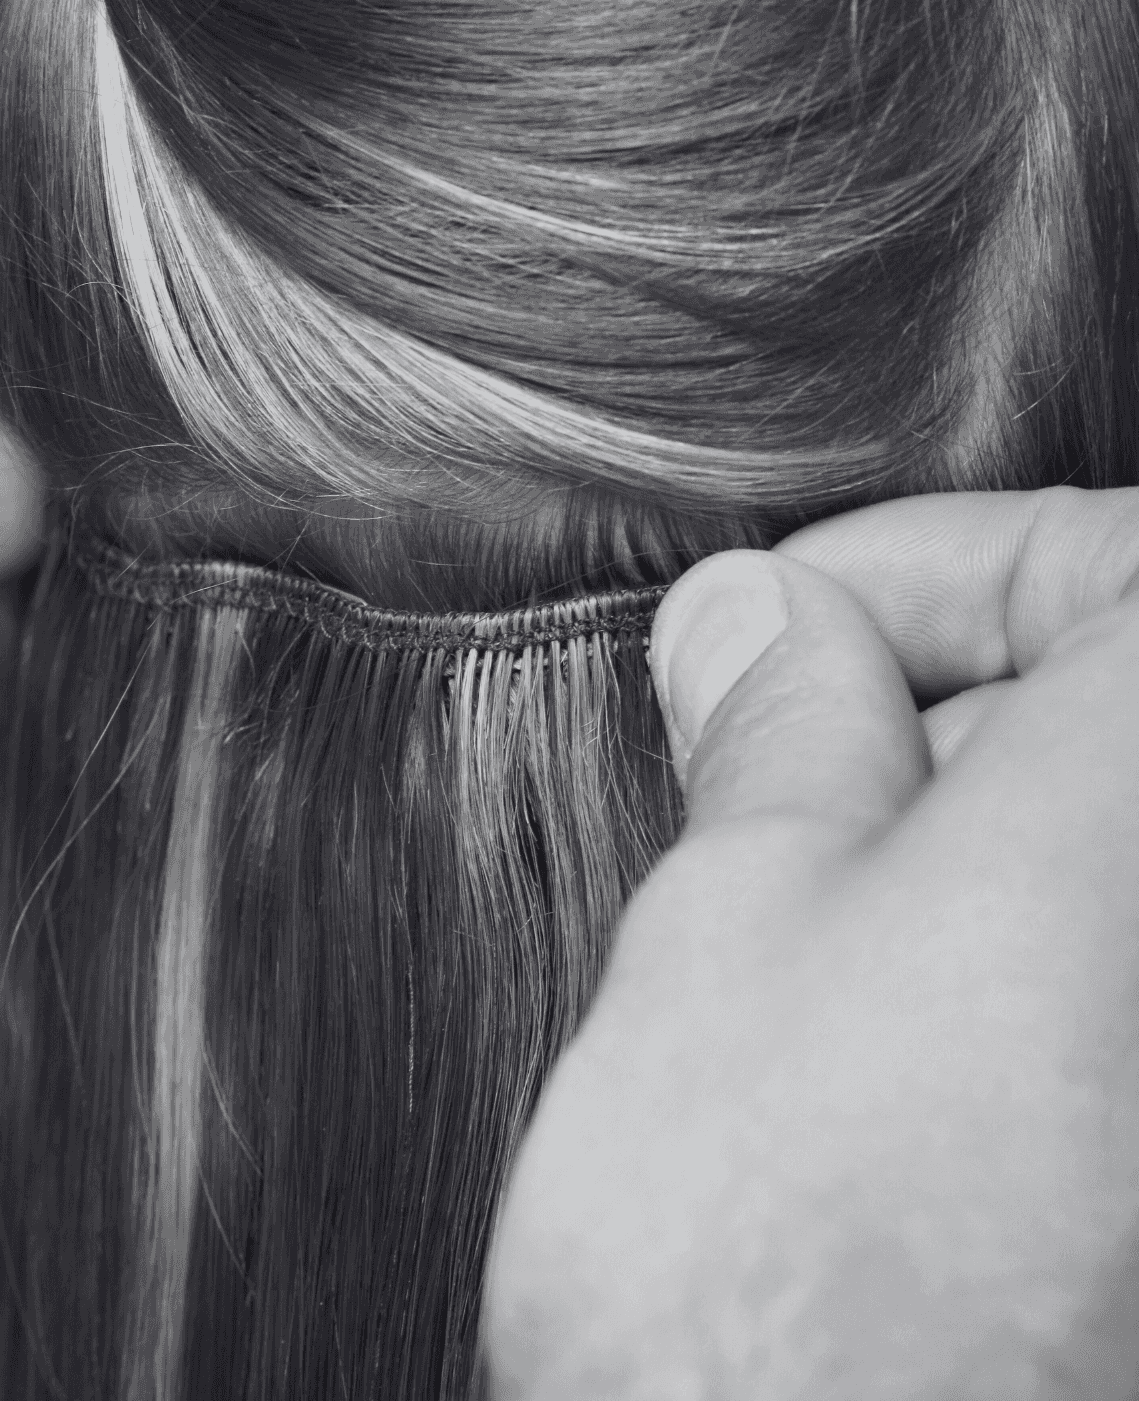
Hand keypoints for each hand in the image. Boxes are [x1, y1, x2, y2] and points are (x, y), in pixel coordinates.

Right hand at [485, 487, 1138, 1399]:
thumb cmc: (781, 1282)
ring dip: (958, 849)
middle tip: (756, 763)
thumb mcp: (731, 919)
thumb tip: (757, 626)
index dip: (904, 571)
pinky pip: (1095, 1005)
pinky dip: (1017, 976)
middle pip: (1112, 711)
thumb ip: (776, 730)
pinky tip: (894, 1049)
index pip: (1087, 551)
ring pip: (1100, 867)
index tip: (776, 627)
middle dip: (923, 708)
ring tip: (805, 936)